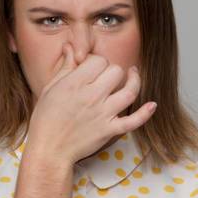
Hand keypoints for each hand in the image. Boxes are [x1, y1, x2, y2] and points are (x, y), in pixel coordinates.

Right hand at [27, 41, 156, 164]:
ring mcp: (103, 114)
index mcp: (75, 84)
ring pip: (129, 91)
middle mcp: (92, 97)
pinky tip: (152, 105)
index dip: (97, 62)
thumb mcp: (50, 89)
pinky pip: (134, 121)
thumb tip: (69, 47)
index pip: (98, 60)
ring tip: (133, 76)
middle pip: (116, 71)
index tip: (93, 68)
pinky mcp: (110, 131)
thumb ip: (64, 68)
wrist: (49, 150)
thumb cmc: (45, 120)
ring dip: (134, 81)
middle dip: (112, 71)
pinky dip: (145, 113)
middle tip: (106, 77)